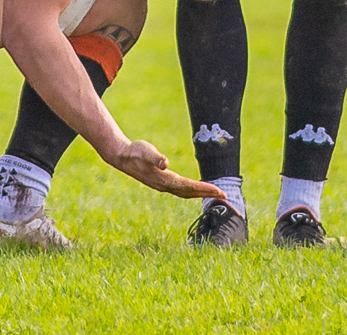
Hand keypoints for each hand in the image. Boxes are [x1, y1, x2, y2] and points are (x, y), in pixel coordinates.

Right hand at [106, 139, 225, 199]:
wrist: (121, 157)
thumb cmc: (134, 152)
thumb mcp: (145, 151)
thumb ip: (155, 157)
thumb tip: (165, 163)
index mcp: (164, 179)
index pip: (188, 186)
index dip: (204, 189)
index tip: (218, 191)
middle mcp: (165, 186)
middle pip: (190, 193)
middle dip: (207, 194)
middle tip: (224, 195)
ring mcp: (163, 185)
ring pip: (186, 193)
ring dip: (201, 194)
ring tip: (215, 194)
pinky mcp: (162, 182)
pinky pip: (181, 190)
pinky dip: (192, 191)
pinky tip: (197, 189)